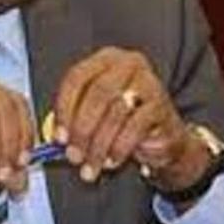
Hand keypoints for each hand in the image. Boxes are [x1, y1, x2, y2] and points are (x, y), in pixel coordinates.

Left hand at [53, 47, 210, 191]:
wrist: (164, 132)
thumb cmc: (124, 118)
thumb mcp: (97, 111)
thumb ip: (77, 116)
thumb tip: (59, 137)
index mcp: (105, 59)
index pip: (77, 77)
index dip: (64, 108)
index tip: (58, 136)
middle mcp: (127, 64)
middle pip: (96, 94)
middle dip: (81, 129)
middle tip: (73, 155)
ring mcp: (148, 83)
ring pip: (115, 114)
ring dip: (98, 145)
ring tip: (91, 164)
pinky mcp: (161, 106)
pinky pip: (134, 128)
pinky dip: (119, 148)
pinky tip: (111, 161)